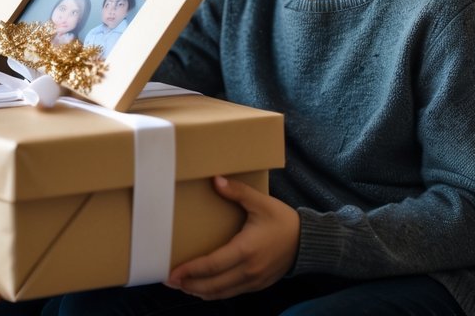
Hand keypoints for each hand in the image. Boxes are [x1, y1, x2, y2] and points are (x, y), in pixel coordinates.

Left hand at [166, 175, 299, 299]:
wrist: (307, 242)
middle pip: (212, 285)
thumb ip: (237, 192)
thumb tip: (215, 180)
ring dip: (198, 291)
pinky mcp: (256, 285)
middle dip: (187, 284)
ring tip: (180, 284)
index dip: (190, 271)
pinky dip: (213, 293)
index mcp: (246, 250)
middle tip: (167, 279)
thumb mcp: (261, 202)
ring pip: (220, 293)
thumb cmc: (283, 220)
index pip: (212, 265)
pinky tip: (201, 287)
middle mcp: (248, 270)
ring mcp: (253, 281)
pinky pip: (230, 293)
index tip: (172, 272)